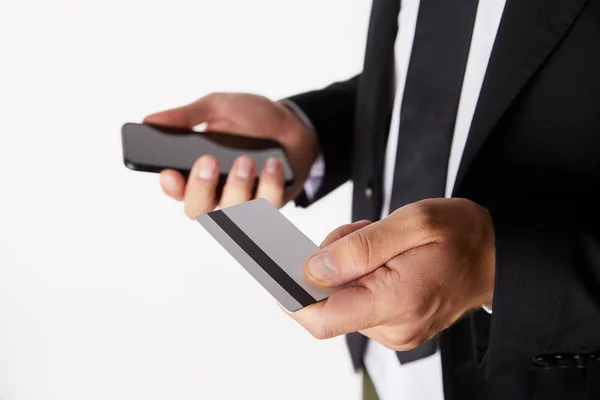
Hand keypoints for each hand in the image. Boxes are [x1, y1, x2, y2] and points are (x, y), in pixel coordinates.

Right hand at [143, 93, 318, 216]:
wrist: (292, 123)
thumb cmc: (251, 118)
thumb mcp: (217, 108)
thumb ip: (185, 116)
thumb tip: (150, 120)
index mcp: (197, 172)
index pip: (176, 190)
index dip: (171, 187)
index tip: (169, 173)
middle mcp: (218, 192)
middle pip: (198, 210)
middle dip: (201, 188)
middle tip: (209, 160)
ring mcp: (245, 201)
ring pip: (233, 214)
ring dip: (238, 187)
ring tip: (246, 159)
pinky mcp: (271, 203)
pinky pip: (268, 206)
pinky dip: (270, 185)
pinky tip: (273, 164)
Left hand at [290, 198, 494, 350]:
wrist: (497, 254)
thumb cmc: (463, 236)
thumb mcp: (413, 222)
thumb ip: (360, 248)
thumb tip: (315, 269)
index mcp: (397, 301)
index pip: (323, 319)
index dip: (293, 297)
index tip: (281, 269)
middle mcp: (394, 326)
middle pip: (329, 301)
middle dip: (330, 263)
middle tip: (360, 233)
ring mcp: (395, 329)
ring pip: (342, 297)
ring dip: (347, 264)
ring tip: (378, 240)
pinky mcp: (395, 324)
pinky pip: (358, 299)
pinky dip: (359, 273)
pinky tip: (381, 255)